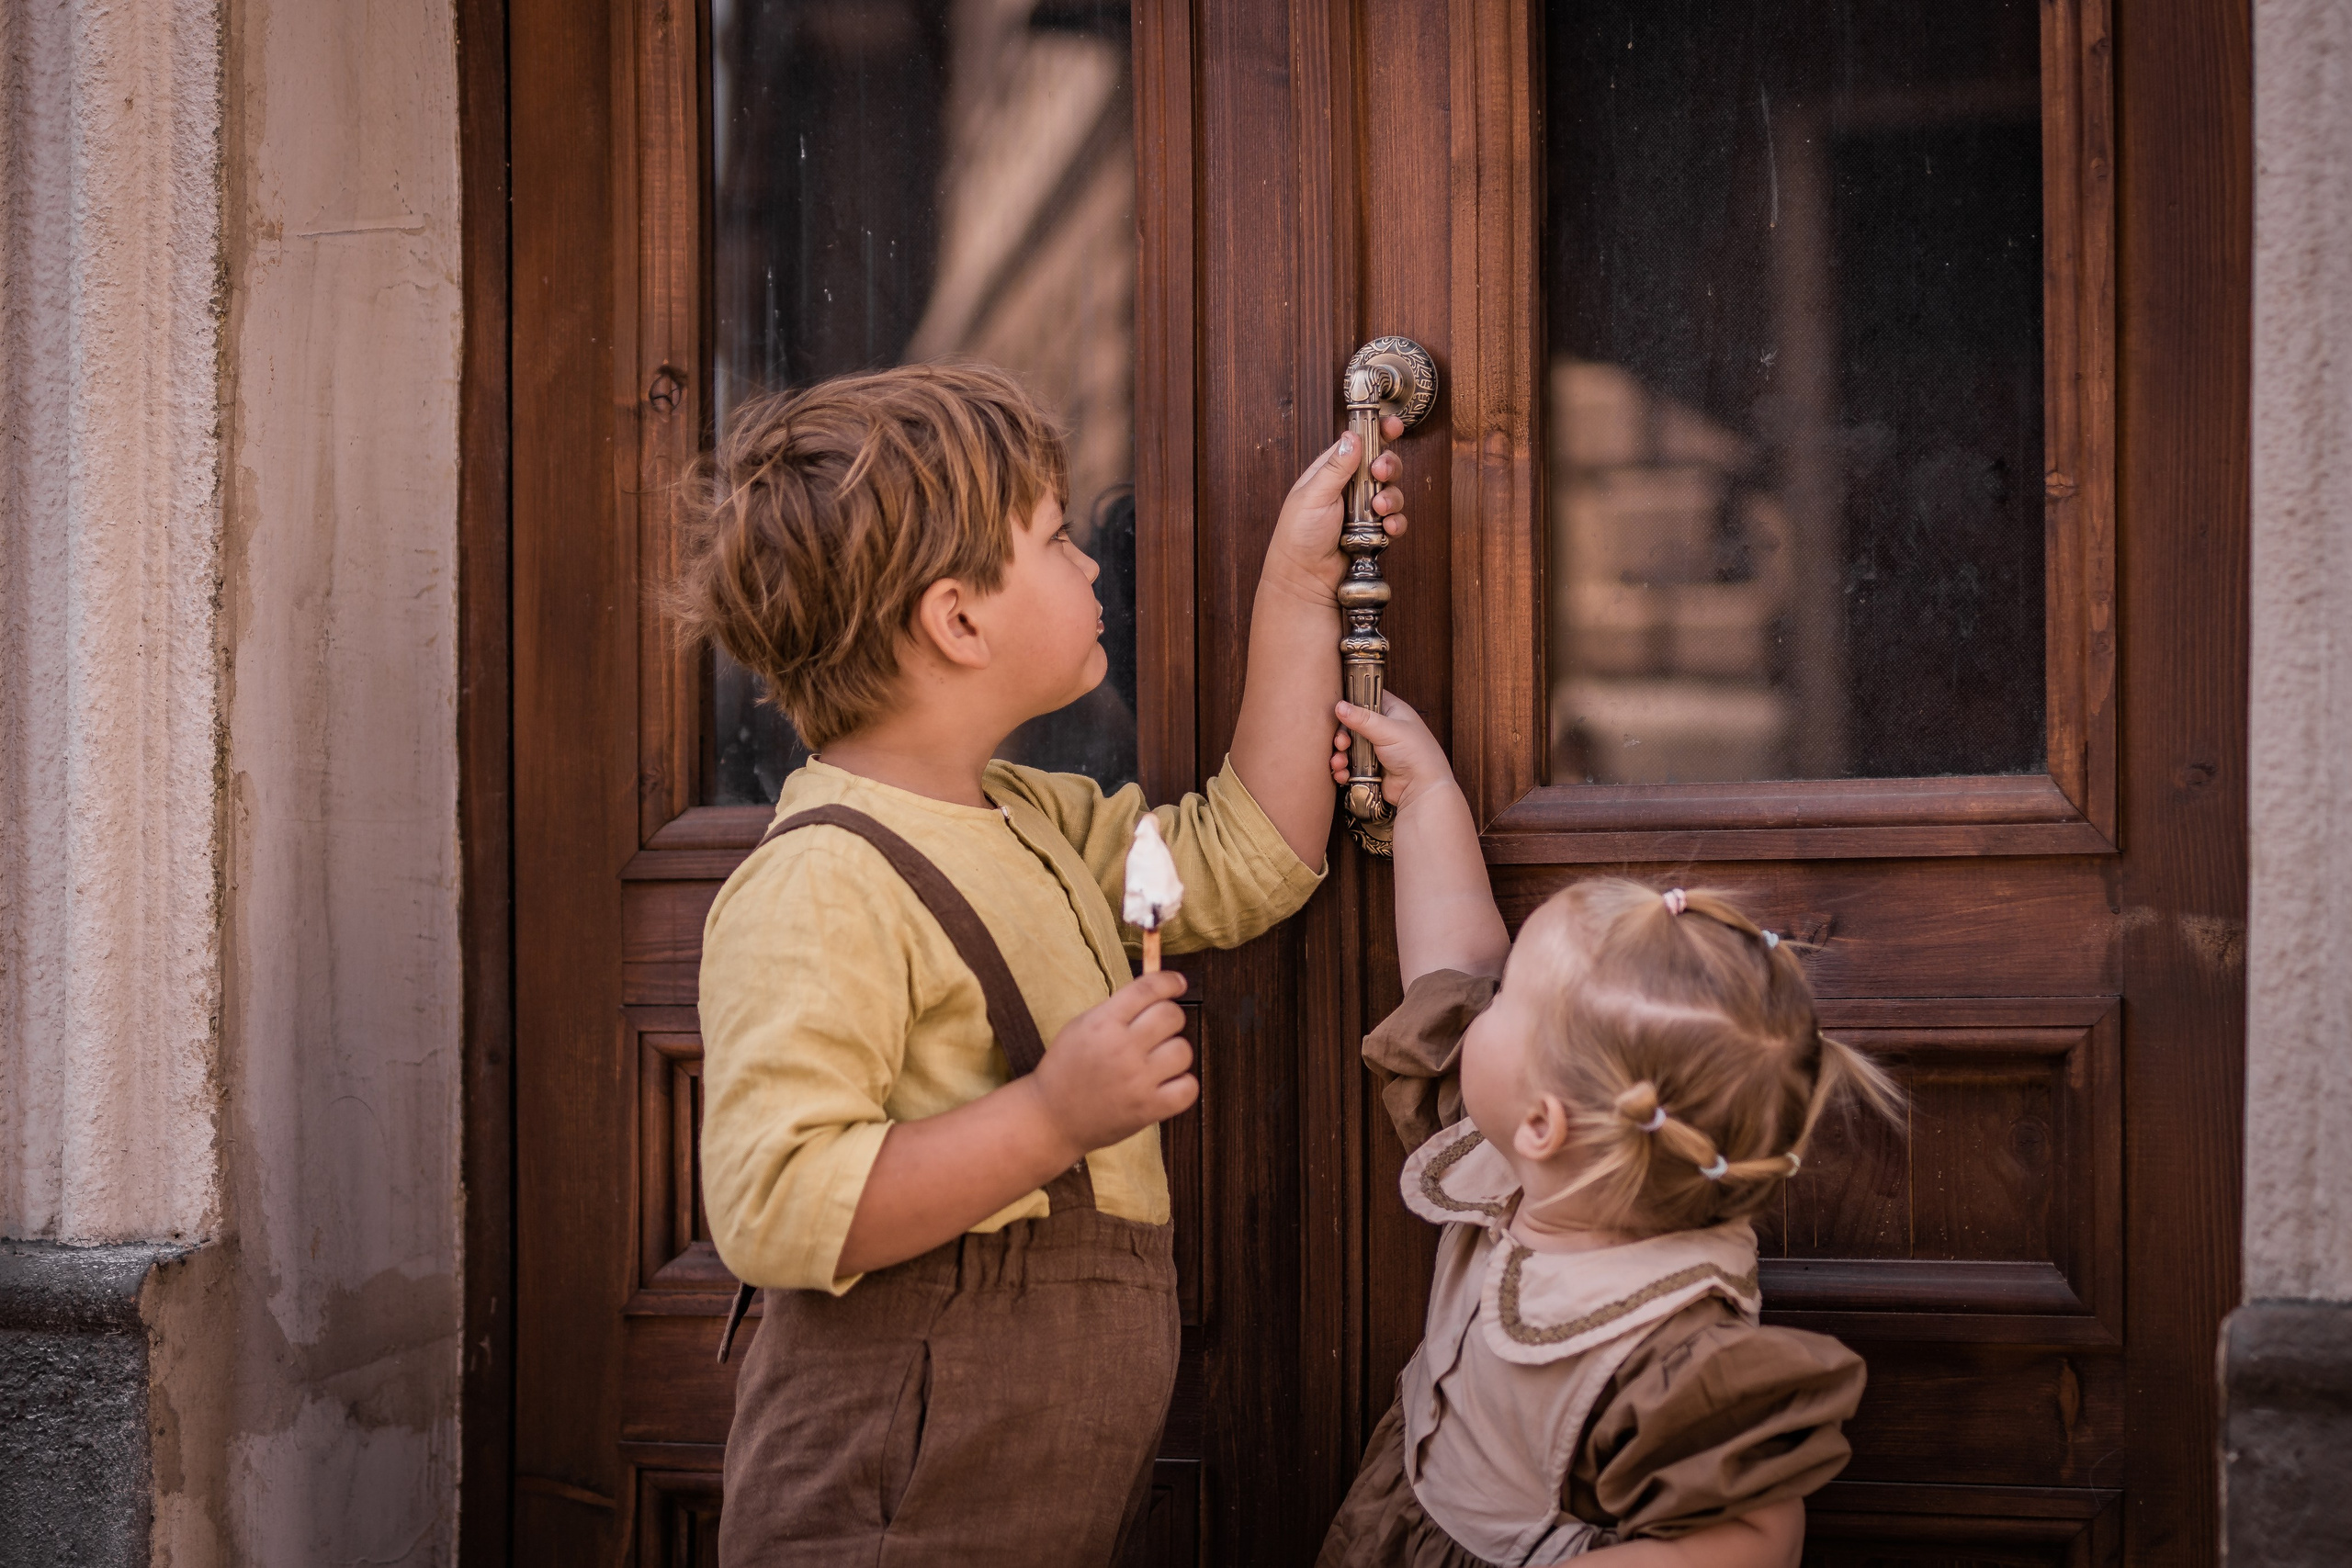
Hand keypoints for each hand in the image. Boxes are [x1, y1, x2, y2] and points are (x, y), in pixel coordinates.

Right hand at [1029, 971, 1196, 1157]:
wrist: (1051, 1119)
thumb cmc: (1065, 1070)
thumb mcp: (1080, 1028)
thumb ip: (1116, 1010)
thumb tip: (1155, 994)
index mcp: (1102, 1023)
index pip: (1149, 989)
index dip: (1169, 981)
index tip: (1177, 983)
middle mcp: (1122, 1048)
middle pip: (1172, 1015)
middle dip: (1169, 1018)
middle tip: (1159, 1030)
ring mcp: (1138, 1080)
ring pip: (1183, 1050)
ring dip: (1174, 1053)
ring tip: (1157, 1061)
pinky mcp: (1149, 1109)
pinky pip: (1188, 1087)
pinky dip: (1182, 1085)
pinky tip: (1165, 1084)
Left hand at [1263, 415, 1409, 600]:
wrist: (1304, 579)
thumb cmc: (1299, 536)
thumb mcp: (1314, 495)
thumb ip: (1336, 466)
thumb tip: (1352, 437)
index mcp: (1330, 472)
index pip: (1358, 444)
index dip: (1377, 432)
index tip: (1392, 426)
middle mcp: (1349, 489)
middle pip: (1381, 465)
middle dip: (1388, 466)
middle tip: (1381, 472)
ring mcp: (1363, 511)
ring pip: (1392, 492)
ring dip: (1391, 497)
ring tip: (1379, 509)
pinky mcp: (1374, 533)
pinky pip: (1394, 521)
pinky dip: (1395, 522)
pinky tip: (1386, 528)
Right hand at [1331, 692, 1457, 813]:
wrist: (1422, 789)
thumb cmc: (1415, 753)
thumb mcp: (1388, 730)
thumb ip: (1362, 718)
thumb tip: (1339, 706)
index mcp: (1392, 712)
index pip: (1368, 698)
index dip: (1352, 702)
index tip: (1339, 710)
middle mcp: (1383, 729)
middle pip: (1352, 725)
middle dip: (1342, 735)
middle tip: (1342, 743)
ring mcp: (1375, 749)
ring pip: (1348, 747)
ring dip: (1340, 754)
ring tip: (1340, 762)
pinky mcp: (1369, 769)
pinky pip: (1350, 766)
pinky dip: (1343, 769)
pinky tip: (1343, 773)